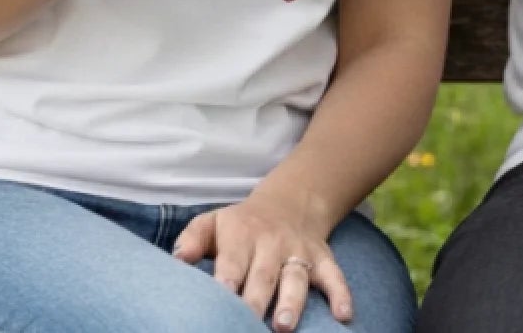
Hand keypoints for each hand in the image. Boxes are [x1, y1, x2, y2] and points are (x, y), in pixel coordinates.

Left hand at [172, 193, 351, 329]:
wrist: (290, 202)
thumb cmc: (241, 225)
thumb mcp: (213, 222)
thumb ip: (193, 240)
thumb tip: (178, 260)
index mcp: (242, 235)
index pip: (232, 260)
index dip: (226, 279)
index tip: (220, 296)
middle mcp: (272, 243)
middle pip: (263, 275)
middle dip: (256, 301)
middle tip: (247, 323)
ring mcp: (299, 252)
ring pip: (296, 278)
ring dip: (292, 301)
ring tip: (284, 325)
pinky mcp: (322, 259)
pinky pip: (334, 276)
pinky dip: (341, 294)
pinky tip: (343, 315)